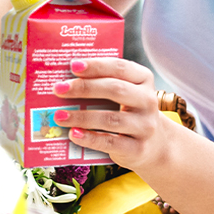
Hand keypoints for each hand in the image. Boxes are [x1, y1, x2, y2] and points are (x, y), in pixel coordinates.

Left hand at [49, 58, 181, 170]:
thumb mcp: (125, 94)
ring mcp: (145, 126)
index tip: (73, 65)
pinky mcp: (138, 149)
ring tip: (59, 116)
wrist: (154, 145)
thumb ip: (103, 84)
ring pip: (110, 118)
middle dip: (84, 88)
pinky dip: (89, 138)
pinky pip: (110, 142)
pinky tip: (73, 134)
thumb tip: (66, 82)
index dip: (96, 66)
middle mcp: (148, 101)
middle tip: (58, 89)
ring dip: (81, 116)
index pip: (119, 68)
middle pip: (115, 90)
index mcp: (143, 79)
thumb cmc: (129, 112)